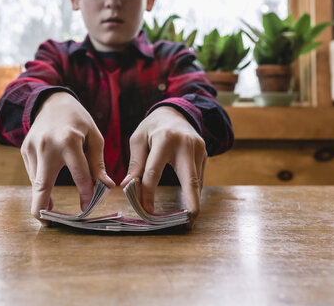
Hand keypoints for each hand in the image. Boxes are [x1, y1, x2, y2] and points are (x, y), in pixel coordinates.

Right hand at [21, 92, 114, 223]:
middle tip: (47, 223)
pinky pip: (33, 173)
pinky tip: (48, 177)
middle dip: (42, 208)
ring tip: (51, 205)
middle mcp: (47, 146)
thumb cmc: (78, 120)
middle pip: (42, 186)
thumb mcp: (94, 137)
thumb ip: (98, 163)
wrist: (52, 102)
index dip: (86, 195)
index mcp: (69, 141)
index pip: (79, 176)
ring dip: (45, 195)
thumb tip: (105, 186)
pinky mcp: (24, 150)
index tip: (88, 208)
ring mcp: (32, 148)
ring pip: (37, 182)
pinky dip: (42, 181)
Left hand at [120, 106, 206, 228]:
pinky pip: (198, 176)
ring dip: (191, 199)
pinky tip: (188, 202)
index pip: (154, 172)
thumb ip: (136, 163)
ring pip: (196, 180)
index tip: (145, 210)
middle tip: (189, 221)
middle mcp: (186, 144)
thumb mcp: (138, 140)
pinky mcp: (205, 153)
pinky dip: (192, 190)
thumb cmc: (152, 127)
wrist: (174, 112)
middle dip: (191, 201)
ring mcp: (199, 148)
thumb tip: (128, 186)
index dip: (148, 193)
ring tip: (186, 218)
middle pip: (190, 179)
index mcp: (165, 139)